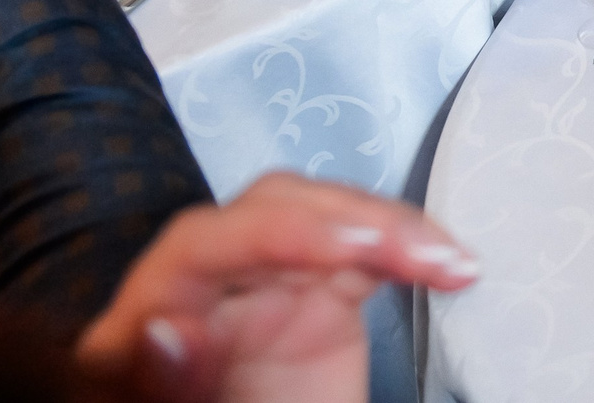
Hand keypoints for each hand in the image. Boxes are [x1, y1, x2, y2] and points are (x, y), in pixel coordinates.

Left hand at [78, 173, 477, 402]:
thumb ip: (160, 383)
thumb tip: (165, 331)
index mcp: (141, 321)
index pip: (197, 246)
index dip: (270, 236)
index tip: (348, 253)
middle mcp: (201, 287)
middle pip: (268, 211)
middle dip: (345, 220)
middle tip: (413, 255)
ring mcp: (260, 288)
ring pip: (321, 219)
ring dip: (390, 229)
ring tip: (449, 262)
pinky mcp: (315, 298)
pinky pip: (361, 254)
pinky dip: (408, 253)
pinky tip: (452, 269)